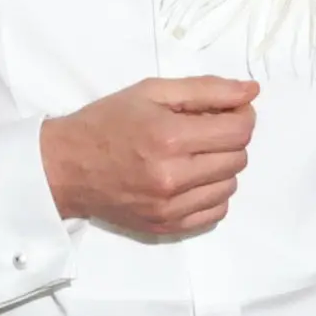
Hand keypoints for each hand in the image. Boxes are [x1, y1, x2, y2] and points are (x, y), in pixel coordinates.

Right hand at [38, 77, 258, 235]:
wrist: (65, 167)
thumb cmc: (106, 123)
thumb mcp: (151, 92)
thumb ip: (206, 90)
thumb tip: (251, 92)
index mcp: (168, 137)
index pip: (239, 131)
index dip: (241, 116)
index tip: (228, 111)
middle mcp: (172, 176)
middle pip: (238, 158)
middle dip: (229, 139)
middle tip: (203, 130)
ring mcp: (170, 207)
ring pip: (230, 186)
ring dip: (221, 167)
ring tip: (193, 155)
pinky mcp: (167, 226)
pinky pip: (215, 212)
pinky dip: (211, 193)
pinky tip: (189, 179)